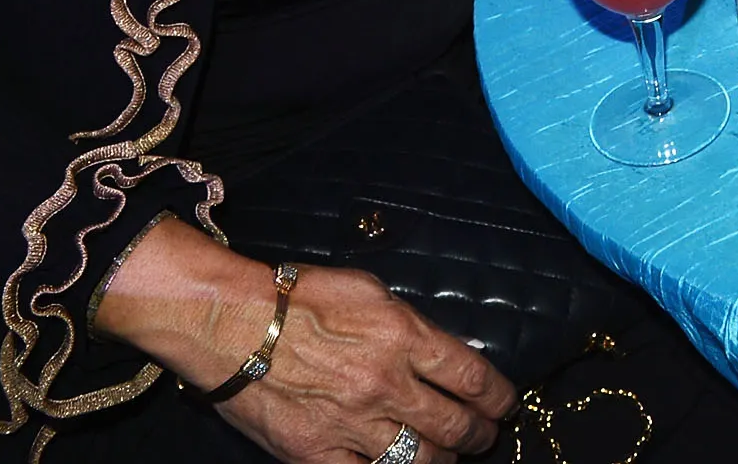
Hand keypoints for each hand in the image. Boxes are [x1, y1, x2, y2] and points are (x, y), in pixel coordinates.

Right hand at [97, 221, 513, 463]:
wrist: (233, 325)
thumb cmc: (299, 298)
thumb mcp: (370, 290)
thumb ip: (409, 324)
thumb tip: (437, 349)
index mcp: (404, 337)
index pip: (473, 377)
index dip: (498, 396)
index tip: (504, 404)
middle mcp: (386, 385)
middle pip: (454, 425)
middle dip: (480, 435)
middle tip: (486, 436)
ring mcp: (352, 424)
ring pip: (419, 458)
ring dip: (443, 459)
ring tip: (450, 456)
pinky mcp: (315, 453)